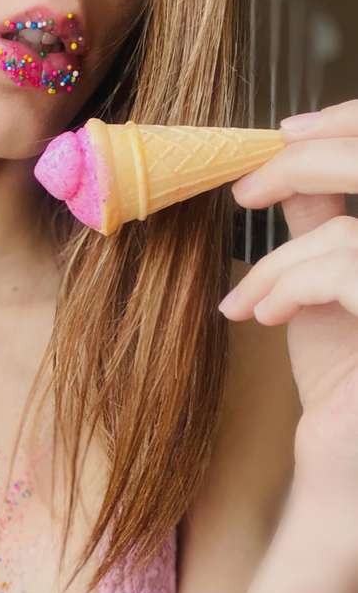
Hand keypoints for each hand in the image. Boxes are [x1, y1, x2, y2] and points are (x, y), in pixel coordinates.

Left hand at [218, 99, 357, 487]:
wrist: (343, 465)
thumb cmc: (339, 381)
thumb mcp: (323, 290)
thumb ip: (320, 228)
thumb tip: (294, 165)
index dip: (346, 127)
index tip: (282, 138)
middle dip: (306, 162)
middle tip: (247, 188)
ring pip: (347, 236)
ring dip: (278, 265)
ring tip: (245, 304)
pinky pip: (345, 270)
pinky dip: (288, 285)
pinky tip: (261, 315)